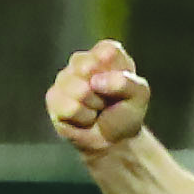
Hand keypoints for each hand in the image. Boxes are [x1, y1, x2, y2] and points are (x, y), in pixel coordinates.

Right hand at [46, 39, 153, 161]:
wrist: (115, 141)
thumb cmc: (126, 113)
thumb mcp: (140, 95)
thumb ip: (126, 82)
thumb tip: (94, 81)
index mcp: (104, 53)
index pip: (108, 52)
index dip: (119, 74)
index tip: (122, 88)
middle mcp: (81, 61)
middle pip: (89, 67)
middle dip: (104, 92)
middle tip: (107, 100)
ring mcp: (64, 79)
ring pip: (79, 90)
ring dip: (94, 107)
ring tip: (96, 110)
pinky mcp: (53, 98)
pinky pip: (70, 108)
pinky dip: (83, 118)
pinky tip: (85, 118)